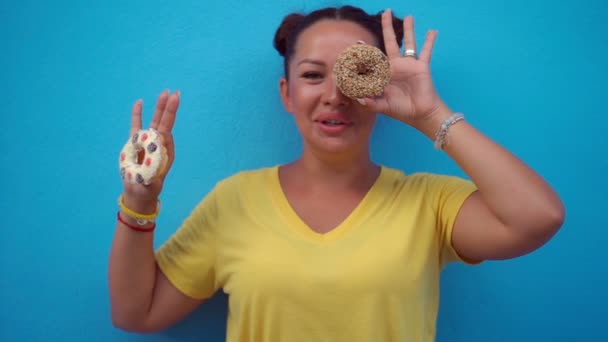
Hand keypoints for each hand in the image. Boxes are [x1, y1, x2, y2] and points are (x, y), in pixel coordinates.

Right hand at [121, 90, 179, 204]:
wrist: (138, 192)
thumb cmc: (146, 189)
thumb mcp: (149, 186)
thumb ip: (150, 181)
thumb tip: (151, 179)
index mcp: (164, 152)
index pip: (167, 132)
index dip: (170, 116)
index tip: (174, 103)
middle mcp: (158, 144)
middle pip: (164, 122)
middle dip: (169, 108)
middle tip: (175, 93)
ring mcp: (147, 142)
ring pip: (153, 121)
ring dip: (158, 108)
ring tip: (164, 93)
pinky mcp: (136, 142)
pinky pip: (136, 125)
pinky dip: (137, 114)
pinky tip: (139, 102)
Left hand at [362, 9, 444, 125]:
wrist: (420, 114)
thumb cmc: (401, 110)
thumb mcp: (383, 107)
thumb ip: (371, 103)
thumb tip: (359, 100)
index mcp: (385, 74)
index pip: (374, 59)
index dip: (366, 51)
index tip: (357, 41)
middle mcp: (396, 66)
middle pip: (390, 42)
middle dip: (387, 28)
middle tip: (385, 12)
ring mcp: (409, 65)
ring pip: (409, 43)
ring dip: (409, 30)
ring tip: (409, 17)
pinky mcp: (421, 67)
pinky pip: (426, 51)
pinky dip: (430, 41)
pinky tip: (433, 31)